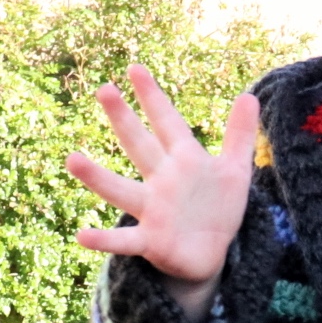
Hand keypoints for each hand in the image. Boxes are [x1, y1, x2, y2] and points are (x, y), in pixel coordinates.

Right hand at [66, 65, 259, 319]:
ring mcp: (152, 210)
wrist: (212, 253)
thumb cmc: (218, 208)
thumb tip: (250, 96)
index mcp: (183, 161)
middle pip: (140, 146)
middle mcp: (161, 180)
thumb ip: (239, 135)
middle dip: (124, 119)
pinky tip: (82, 236)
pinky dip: (104, 239)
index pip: (168, 123)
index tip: (135, 69)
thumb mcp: (235, 170)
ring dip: (97, 177)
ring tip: (72, 159)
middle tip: (104, 90)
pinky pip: (124, 240)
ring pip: (121, 191)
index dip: (154, 97)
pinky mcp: (150, 241)